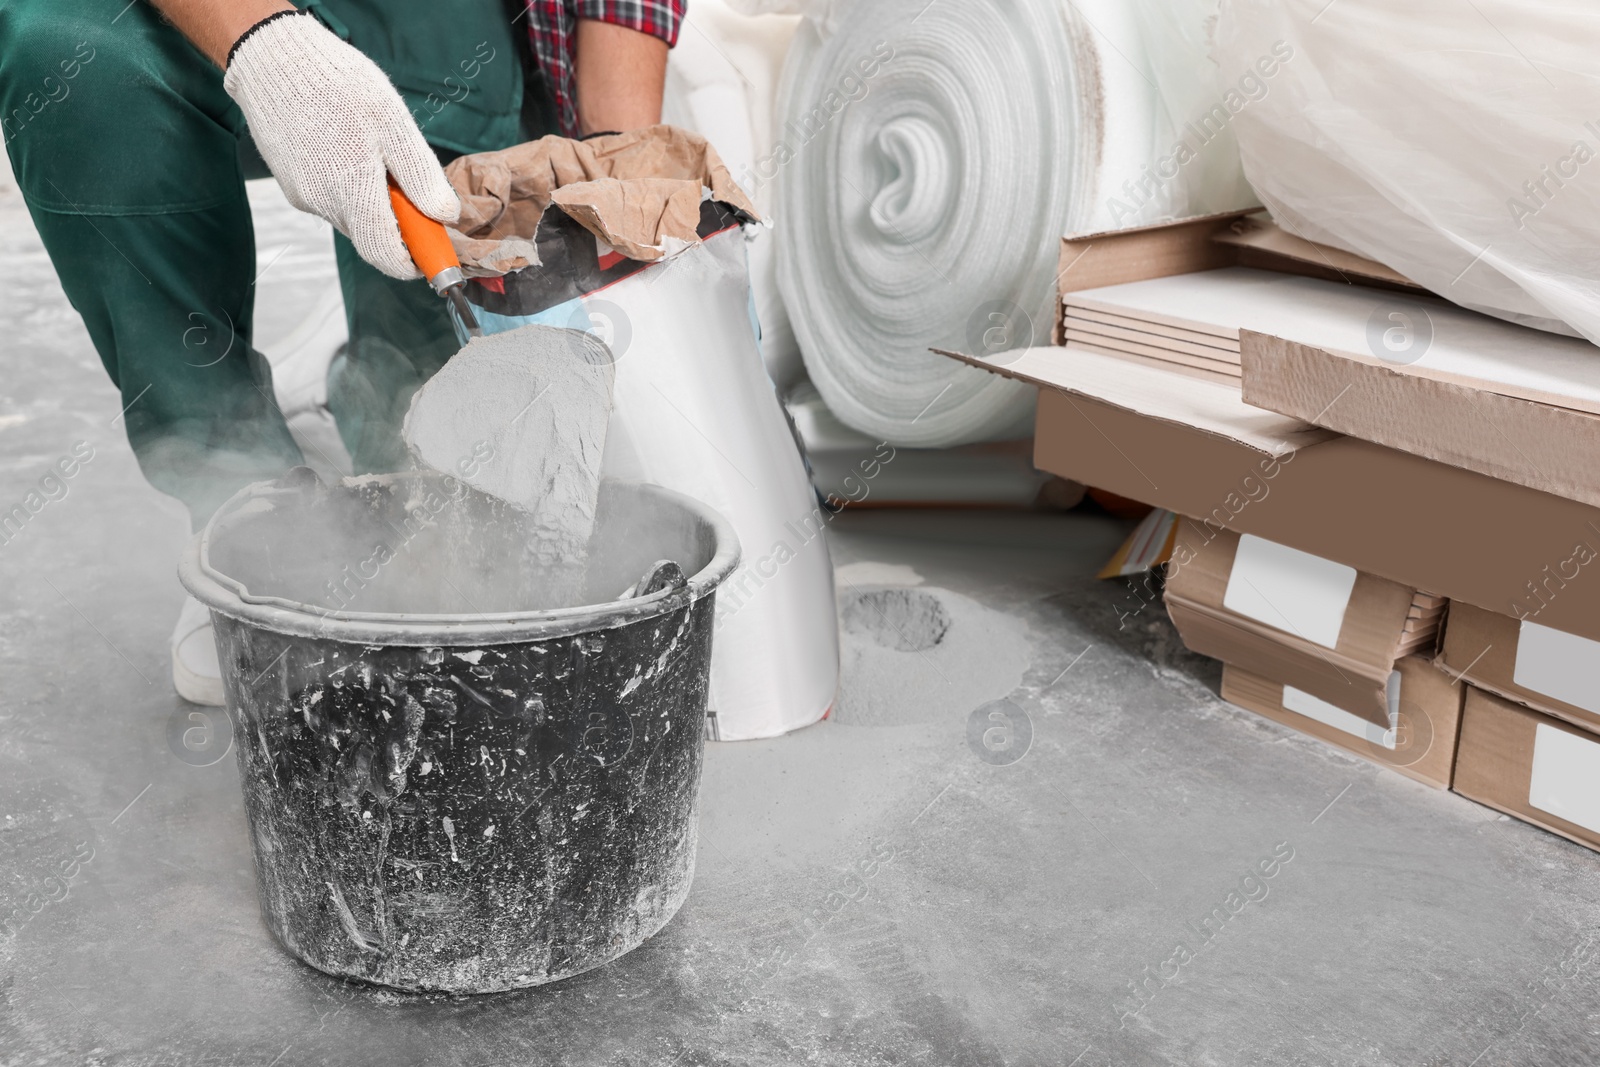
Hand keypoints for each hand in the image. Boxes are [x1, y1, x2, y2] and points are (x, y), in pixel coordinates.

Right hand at [222, 12, 458, 279]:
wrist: (272, 58)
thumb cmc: (337, 85)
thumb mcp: (394, 126)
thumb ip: (421, 177)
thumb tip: (445, 216)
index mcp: (353, 194)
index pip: (386, 256)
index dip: (414, 262)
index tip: (433, 251)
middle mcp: (323, 204)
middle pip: (371, 237)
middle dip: (397, 223)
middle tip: (409, 186)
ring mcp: (303, 195)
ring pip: (351, 216)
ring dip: (371, 200)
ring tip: (373, 153)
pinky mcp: (291, 183)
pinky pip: (330, 198)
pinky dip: (348, 186)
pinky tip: (346, 149)